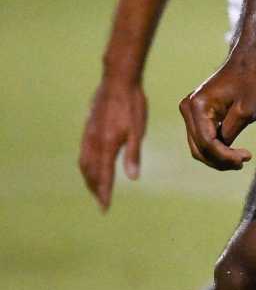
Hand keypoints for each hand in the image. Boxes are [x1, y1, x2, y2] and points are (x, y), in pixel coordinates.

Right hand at [79, 77, 147, 208]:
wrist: (117, 81)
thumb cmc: (132, 105)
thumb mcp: (137, 130)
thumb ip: (133, 155)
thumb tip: (132, 178)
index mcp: (107, 145)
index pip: (103, 176)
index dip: (104, 193)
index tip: (105, 208)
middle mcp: (93, 142)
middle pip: (90, 172)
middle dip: (94, 189)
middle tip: (101, 202)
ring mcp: (88, 135)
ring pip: (84, 163)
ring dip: (88, 178)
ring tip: (95, 188)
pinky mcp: (88, 128)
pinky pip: (83, 152)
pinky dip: (86, 165)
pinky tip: (91, 166)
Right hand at [179, 58, 255, 170]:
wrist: (244, 66)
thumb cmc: (248, 85)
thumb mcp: (246, 111)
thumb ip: (230, 132)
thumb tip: (220, 151)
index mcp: (197, 106)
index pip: (206, 142)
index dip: (224, 156)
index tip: (245, 158)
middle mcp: (187, 109)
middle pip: (198, 148)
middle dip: (220, 160)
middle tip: (242, 163)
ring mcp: (188, 112)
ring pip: (198, 146)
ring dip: (218, 157)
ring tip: (240, 159)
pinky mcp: (195, 115)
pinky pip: (201, 139)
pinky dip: (215, 148)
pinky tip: (232, 152)